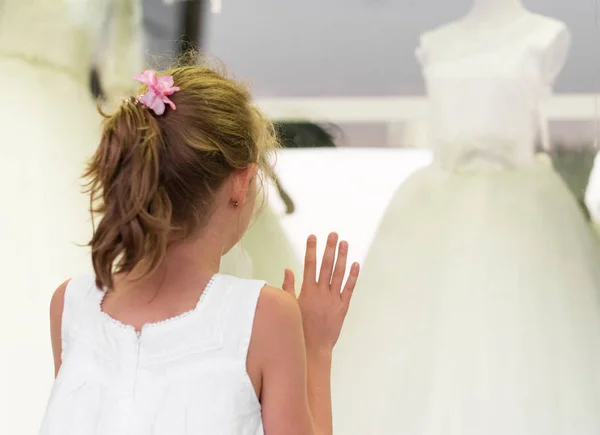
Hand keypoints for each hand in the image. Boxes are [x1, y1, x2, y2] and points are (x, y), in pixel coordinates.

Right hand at [282, 233, 359, 354]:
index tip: (313, 236)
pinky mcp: (343, 307)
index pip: (309, 265)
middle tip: (333, 234)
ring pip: (339, 274)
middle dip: (329, 248)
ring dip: (342, 257)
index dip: (311, 249)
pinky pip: (349, 289)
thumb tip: (287, 269)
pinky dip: (352, 276)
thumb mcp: (290, 306)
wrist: (312, 349)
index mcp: (306, 291)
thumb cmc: (298, 328)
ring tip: (345, 243)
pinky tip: (355, 264)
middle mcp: (320, 293)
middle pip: (326, 265)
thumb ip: (288, 287)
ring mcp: (333, 299)